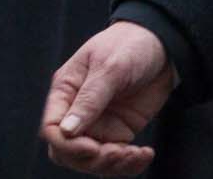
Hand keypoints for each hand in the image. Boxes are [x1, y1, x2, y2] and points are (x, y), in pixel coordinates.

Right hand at [40, 21, 177, 174]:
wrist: (161, 46)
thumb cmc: (127, 46)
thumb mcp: (108, 69)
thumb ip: (89, 100)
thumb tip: (66, 131)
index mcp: (65, 91)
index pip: (51, 129)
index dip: (67, 145)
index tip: (93, 148)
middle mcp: (77, 112)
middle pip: (67, 151)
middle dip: (91, 160)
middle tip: (117, 153)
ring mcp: (99, 124)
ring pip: (92, 161)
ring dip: (113, 165)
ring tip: (136, 153)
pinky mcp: (120, 131)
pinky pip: (117, 159)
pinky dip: (131, 165)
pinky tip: (145, 153)